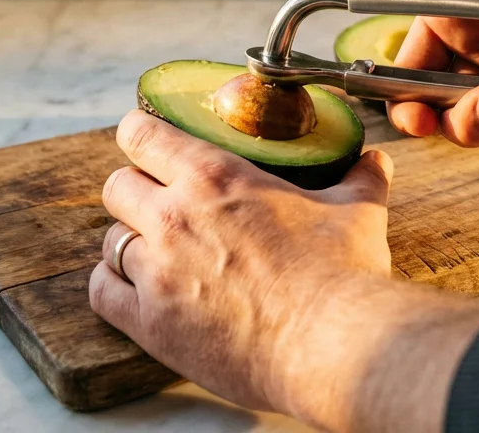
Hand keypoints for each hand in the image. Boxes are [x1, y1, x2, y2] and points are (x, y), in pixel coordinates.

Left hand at [89, 110, 398, 423]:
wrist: (332, 343)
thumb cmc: (343, 275)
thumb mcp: (357, 213)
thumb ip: (360, 180)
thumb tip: (376, 161)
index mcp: (215, 177)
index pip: (142, 134)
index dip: (139, 134)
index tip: (146, 142)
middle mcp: (174, 217)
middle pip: (117, 185)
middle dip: (134, 189)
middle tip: (157, 201)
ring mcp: (157, 271)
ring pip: (110, 239)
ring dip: (128, 241)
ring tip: (155, 252)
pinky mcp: (151, 322)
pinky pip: (102, 293)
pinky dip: (113, 286)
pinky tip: (133, 288)